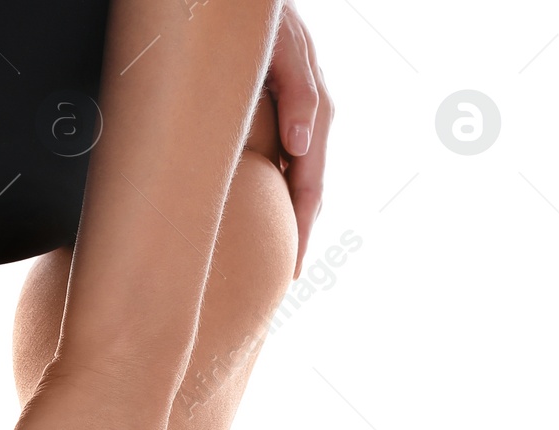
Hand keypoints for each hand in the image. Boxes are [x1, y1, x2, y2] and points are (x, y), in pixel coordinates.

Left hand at [265, 0, 333, 277]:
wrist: (246, 5)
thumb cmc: (261, 22)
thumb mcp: (281, 50)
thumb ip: (295, 92)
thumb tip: (302, 146)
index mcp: (312, 112)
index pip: (310, 184)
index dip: (302, 228)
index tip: (293, 266)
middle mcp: (308, 118)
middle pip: (308, 187)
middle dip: (300, 230)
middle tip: (289, 273)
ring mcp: (296, 116)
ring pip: (298, 175)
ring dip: (293, 212)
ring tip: (284, 250)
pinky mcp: (280, 111)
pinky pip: (286, 159)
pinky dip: (283, 186)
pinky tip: (271, 205)